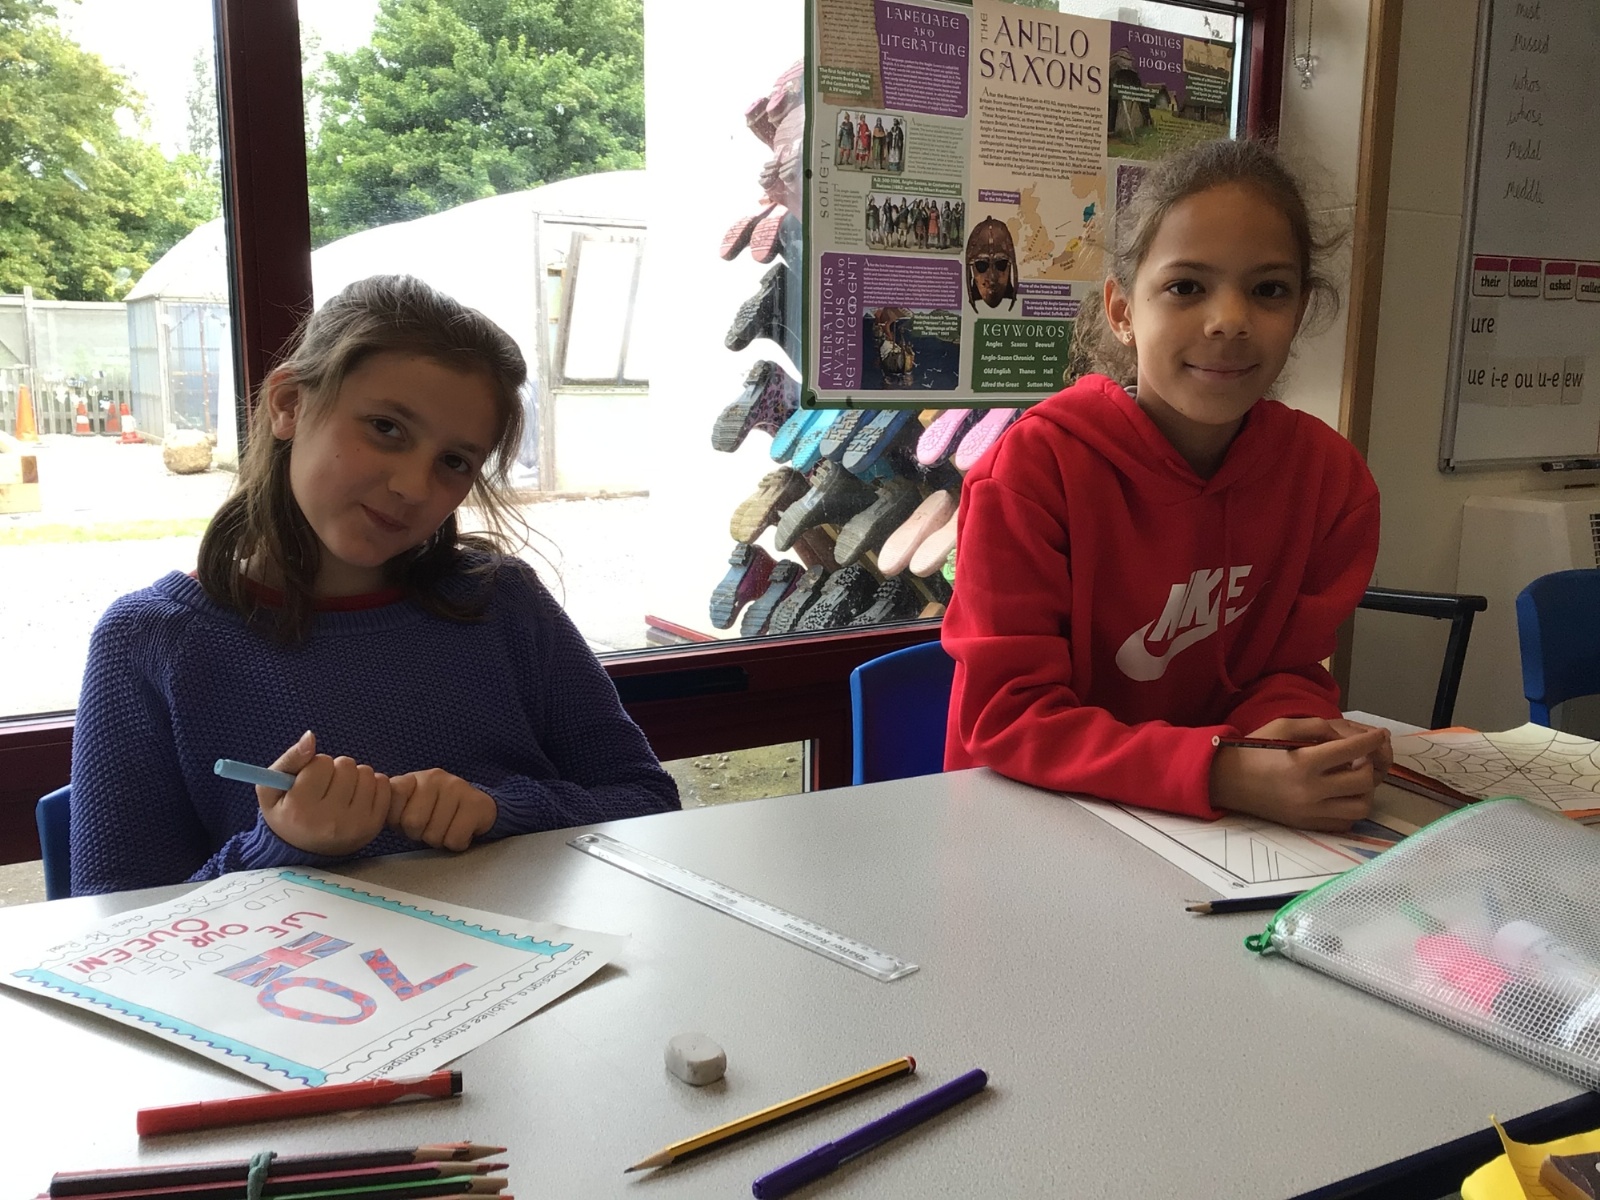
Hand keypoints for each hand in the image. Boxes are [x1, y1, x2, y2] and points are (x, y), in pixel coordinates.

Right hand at [256, 731, 391, 855]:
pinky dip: (372, 785)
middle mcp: (330, 820)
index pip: (321, 762)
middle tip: (327, 787)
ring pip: (367, 773)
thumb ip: (290, 759)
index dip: (315, 766)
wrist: (305, 851)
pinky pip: (384, 785)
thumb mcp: (271, 789)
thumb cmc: (287, 814)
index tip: (310, 781)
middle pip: (346, 765)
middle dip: (336, 770)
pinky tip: (357, 797)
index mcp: (300, 810)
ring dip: (355, 776)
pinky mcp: (374, 826)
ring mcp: (355, 825)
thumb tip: (310, 737)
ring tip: (342, 792)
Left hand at [386, 768, 496, 851]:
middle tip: (430, 827)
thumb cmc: (435, 812)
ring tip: (445, 828)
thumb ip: (390, 809)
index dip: (397, 821)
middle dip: (420, 834)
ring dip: (439, 840)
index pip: (392, 799)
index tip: (406, 821)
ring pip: (435, 834)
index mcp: (412, 779)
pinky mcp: (475, 803)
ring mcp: (456, 787)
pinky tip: (460, 831)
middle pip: (413, 823)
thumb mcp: (408, 808)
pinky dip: (457, 843)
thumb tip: (369, 816)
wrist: (476, 808)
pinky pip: (455, 838)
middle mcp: (433, 778)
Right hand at [1210, 720, 1391, 831]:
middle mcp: (1311, 791)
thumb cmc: (1253, 750)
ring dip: (1365, 790)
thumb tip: (1347, 739)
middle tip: (1359, 758)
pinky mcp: (1307, 825)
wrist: (1225, 780)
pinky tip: (1342, 795)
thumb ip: (1318, 727)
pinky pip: (1346, 822)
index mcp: (1304, 763)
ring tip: (1353, 779)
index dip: (1371, 741)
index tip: (1380, 735)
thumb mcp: (1282, 726)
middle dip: (1368, 765)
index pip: (1352, 751)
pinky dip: (1351, 808)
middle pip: (1363, 781)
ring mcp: (1310, 812)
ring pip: (1361, 807)